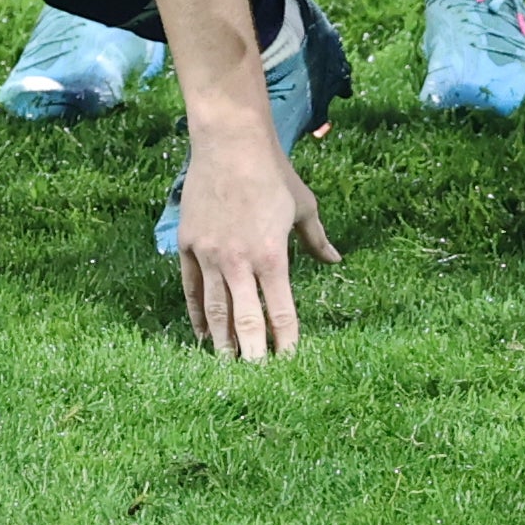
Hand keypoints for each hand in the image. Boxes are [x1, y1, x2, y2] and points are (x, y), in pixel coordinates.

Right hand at [167, 127, 339, 360]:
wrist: (230, 143)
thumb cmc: (273, 173)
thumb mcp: (304, 206)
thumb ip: (318, 240)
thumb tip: (336, 261)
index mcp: (272, 255)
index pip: (280, 311)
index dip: (285, 341)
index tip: (289, 364)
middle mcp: (239, 262)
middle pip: (246, 320)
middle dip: (251, 354)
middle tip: (255, 381)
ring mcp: (210, 256)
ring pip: (215, 310)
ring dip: (222, 341)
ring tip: (226, 367)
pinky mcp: (188, 247)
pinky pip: (191, 290)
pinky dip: (196, 315)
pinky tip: (203, 334)